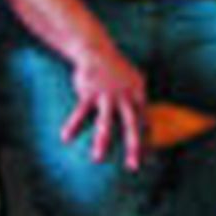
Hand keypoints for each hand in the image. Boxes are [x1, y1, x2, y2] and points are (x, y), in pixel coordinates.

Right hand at [62, 41, 148, 170]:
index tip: (150, 158)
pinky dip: (73, 125)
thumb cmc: (116, 70)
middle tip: (133, 166)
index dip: (147, 138)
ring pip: (105, 121)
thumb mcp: (133, 81)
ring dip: (101, 141)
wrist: (96, 49)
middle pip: (131, 123)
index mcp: (138, 92)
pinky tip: (66, 138)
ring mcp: (107, 93)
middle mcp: (125, 94)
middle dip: (133, 146)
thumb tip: (147, 125)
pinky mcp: (89, 92)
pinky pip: (80, 112)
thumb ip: (138, 102)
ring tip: (97, 159)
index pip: (145, 118)